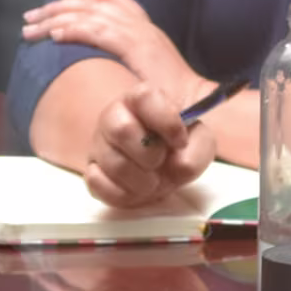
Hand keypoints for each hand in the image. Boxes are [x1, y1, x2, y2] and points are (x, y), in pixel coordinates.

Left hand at [22, 0, 201, 99]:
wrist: (195, 105)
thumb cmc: (170, 96)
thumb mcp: (146, 68)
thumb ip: (127, 56)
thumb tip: (98, 56)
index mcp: (145, 27)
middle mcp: (142, 25)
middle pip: (95, 1)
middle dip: (60, 4)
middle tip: (32, 13)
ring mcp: (141, 36)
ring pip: (91, 15)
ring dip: (57, 18)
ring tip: (33, 26)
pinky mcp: (138, 51)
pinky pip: (100, 34)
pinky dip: (75, 31)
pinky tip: (55, 36)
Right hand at [83, 80, 216, 207]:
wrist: (162, 171)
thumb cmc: (178, 149)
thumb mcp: (200, 143)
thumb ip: (198, 148)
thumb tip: (177, 163)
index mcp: (142, 101)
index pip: (144, 96)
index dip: (165, 121)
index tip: (180, 141)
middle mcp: (114, 117)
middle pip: (121, 129)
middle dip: (149, 154)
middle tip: (161, 162)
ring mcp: (99, 144)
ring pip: (113, 163)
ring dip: (142, 181)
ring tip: (153, 182)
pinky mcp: (91, 171)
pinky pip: (98, 184)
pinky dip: (124, 194)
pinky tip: (135, 190)